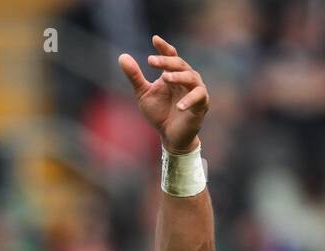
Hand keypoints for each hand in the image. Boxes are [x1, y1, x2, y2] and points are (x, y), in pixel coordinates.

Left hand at [118, 35, 208, 153]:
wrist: (170, 136)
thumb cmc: (159, 113)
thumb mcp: (143, 93)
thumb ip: (135, 76)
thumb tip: (122, 56)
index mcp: (173, 73)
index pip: (171, 55)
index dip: (163, 47)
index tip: (154, 39)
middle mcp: (187, 78)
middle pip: (179, 64)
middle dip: (166, 61)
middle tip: (151, 61)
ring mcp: (196, 90)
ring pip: (191, 77)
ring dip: (178, 76)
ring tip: (165, 77)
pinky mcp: (202, 104)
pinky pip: (199, 97)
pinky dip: (189, 100)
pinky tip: (178, 106)